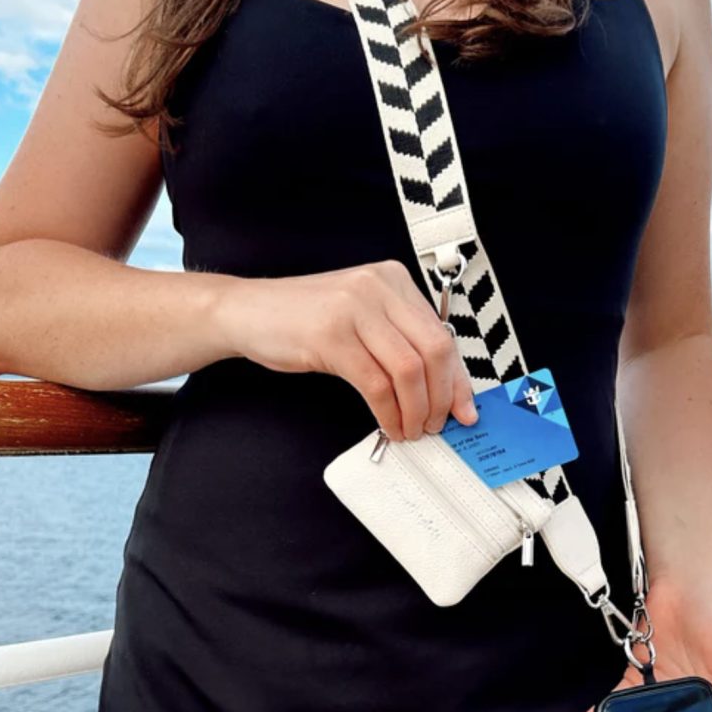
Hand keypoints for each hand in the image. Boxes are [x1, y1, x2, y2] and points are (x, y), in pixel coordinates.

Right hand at [214, 260, 477, 440]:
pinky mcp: (331, 336)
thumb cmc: (306, 320)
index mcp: (394, 280)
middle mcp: (379, 287)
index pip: (443, 334)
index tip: (464, 410)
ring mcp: (354, 309)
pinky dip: (389, 412)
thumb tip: (446, 389)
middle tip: (435, 425)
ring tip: (411, 430)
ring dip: (415, 410)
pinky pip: (376, 384)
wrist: (247, 312)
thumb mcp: (363, 319)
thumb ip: (401, 343)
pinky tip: (389, 425)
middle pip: (434, 351)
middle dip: (441, 397)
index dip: (458, 380)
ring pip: (408, 370)